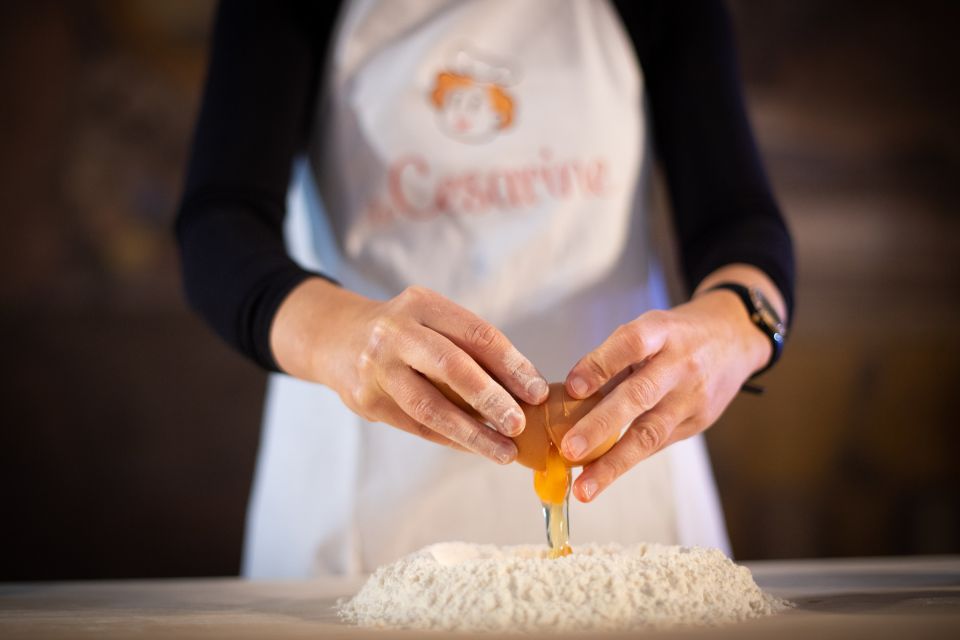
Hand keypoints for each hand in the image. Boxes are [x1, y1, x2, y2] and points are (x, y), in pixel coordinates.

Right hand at [271, 279, 548, 463]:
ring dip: (472, 433)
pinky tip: (476, 447)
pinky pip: (416, 426)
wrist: (335, 338)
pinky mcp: (366, 400)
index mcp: (422, 304)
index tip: (538, 392)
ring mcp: (376, 367)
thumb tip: (527, 390)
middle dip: (491, 399)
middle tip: (520, 424)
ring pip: (430, 406)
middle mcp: (395, 332)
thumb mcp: (432, 320)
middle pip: (452, 367)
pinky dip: (451, 439)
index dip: (512, 365)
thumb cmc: (403, 332)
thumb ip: (470, 347)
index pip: (476, 334)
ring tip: (504, 450)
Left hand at [559, 289, 772, 501]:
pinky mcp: (698, 422)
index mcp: (661, 332)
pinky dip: (627, 459)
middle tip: (570, 448)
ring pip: (650, 433)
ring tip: (585, 488)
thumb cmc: (675, 337)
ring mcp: (691, 396)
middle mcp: (679, 364)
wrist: (734, 340)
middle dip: (601, 425)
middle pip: (640, 395)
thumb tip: (565, 397)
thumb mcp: (648, 330)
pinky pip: (657, 444)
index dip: (600, 364)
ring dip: (613, 463)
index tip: (572, 387)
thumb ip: (612, 360)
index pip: (631, 344)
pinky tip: (602, 475)